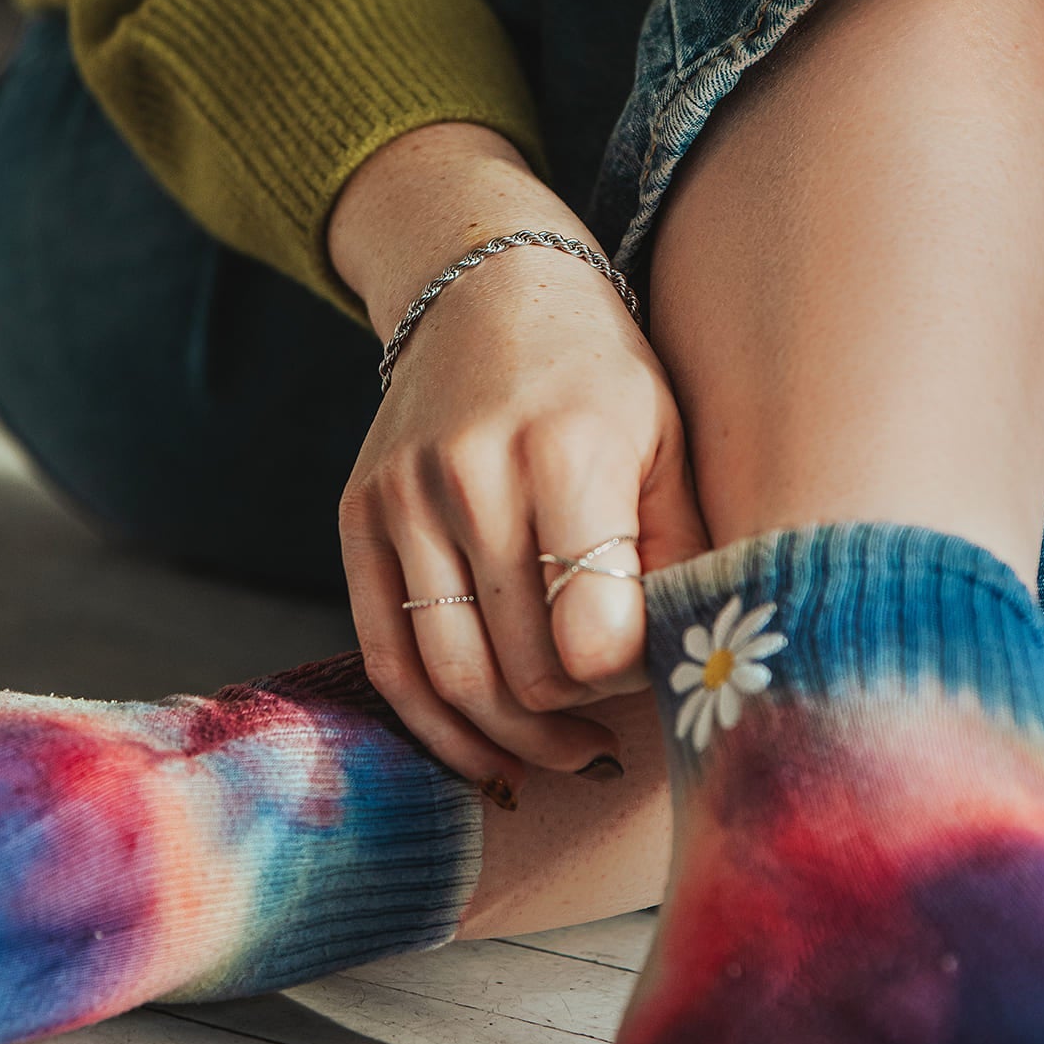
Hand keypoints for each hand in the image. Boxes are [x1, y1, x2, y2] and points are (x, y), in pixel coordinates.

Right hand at [335, 170, 707, 795]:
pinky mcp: (358, 516)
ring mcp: (403, 496)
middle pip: (525, 667)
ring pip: (453, 678)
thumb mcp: (668, 442)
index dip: (632, 677)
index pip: (595, 635)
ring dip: (514, 742)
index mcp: (566, 451)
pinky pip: (387, 657)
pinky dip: (436, 727)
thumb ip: (681, 552)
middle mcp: (472, 473)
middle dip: (580, 711)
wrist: (487, 290)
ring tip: (566, 751)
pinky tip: (489, 752)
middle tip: (616, 713)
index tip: (652, 663)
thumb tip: (684, 667)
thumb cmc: (599, 377)